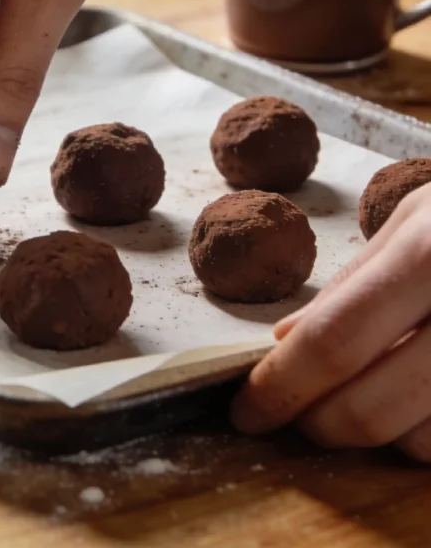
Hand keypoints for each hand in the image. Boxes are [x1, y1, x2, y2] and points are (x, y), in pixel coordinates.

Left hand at [231, 182, 430, 460]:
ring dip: (377, 431)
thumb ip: (355, 282)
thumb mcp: (420, 215)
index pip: (335, 340)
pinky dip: (426, 434)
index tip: (245, 410)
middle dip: (317, 422)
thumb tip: (285, 342)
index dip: (280, 385)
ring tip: (367, 389)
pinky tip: (418, 393)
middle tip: (294, 413)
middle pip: (371, 407)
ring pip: (421, 442)